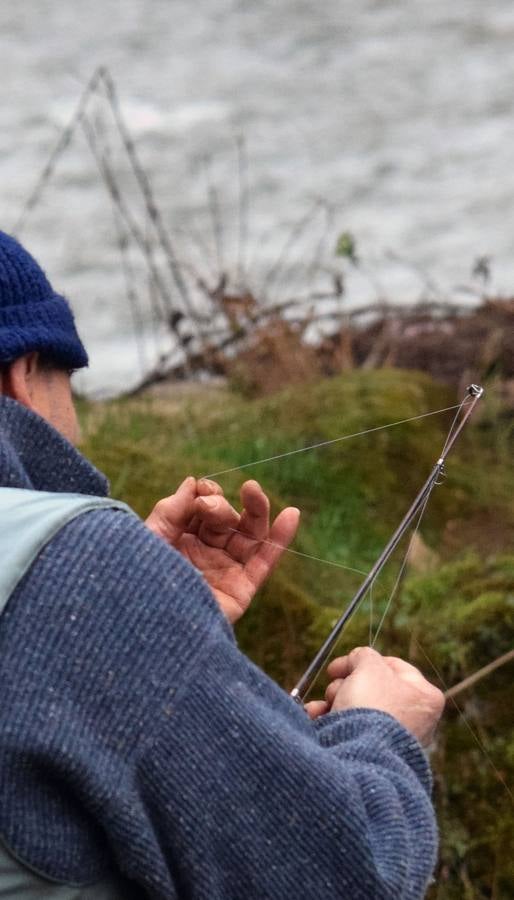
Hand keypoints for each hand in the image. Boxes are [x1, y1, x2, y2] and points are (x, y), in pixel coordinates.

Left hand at [145, 476, 299, 623]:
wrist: (144, 624)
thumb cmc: (138, 580)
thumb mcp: (151, 537)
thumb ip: (173, 509)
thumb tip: (194, 482)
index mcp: (181, 542)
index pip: (203, 511)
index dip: (206, 496)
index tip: (200, 493)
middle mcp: (205, 555)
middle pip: (228, 520)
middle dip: (221, 506)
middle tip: (208, 505)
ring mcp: (225, 572)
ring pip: (250, 535)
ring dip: (256, 509)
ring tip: (252, 490)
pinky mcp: (240, 591)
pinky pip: (264, 562)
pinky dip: (280, 539)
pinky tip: (292, 515)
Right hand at [306, 647, 444, 746]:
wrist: (362, 756)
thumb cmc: (373, 705)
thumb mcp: (368, 666)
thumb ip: (364, 655)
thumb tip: (357, 658)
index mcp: (425, 696)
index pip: (393, 666)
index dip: (363, 661)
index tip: (338, 666)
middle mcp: (415, 720)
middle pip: (371, 688)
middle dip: (344, 685)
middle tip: (334, 689)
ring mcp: (393, 740)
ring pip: (356, 707)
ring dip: (333, 702)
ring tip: (322, 706)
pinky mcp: (373, 755)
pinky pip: (349, 729)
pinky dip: (330, 721)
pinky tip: (315, 718)